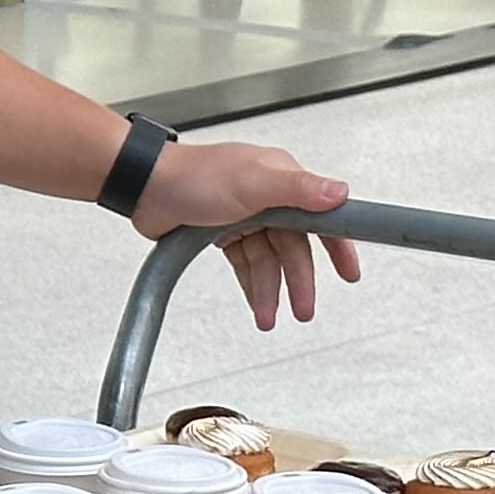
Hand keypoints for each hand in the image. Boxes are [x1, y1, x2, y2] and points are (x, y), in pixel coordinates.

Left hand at [131, 138, 361, 329]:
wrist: (145, 187)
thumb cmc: (194, 175)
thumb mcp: (253, 181)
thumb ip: (298, 188)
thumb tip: (339, 193)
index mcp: (282, 180)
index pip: (322, 217)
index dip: (338, 246)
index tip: (349, 272)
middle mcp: (268, 197)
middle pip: (294, 247)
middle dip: (299, 281)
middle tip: (303, 310)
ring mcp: (245, 216)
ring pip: (268, 260)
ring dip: (270, 290)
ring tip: (269, 318)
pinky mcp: (224, 232)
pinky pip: (246, 263)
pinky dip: (251, 284)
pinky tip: (255, 304)